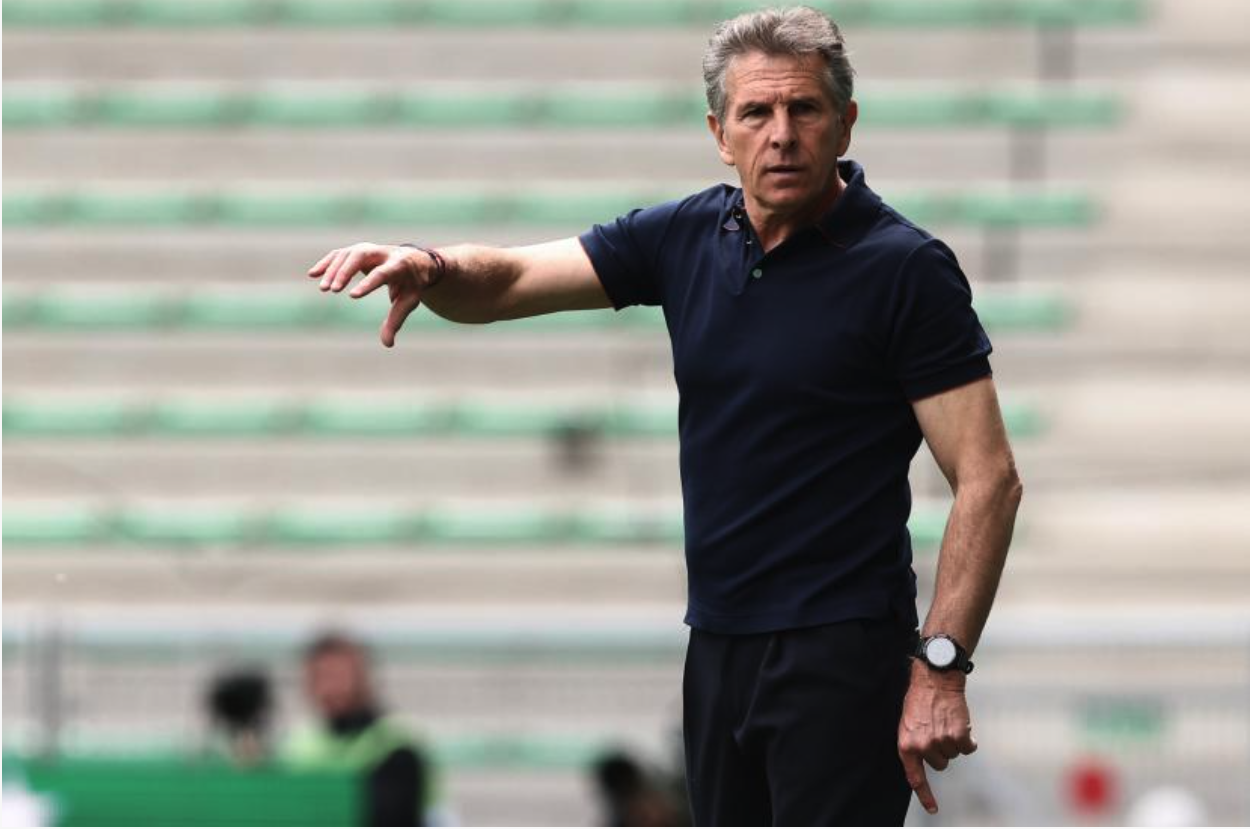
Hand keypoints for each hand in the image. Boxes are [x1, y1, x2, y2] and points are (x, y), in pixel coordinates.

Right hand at [306, 242, 431, 347]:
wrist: (414, 262)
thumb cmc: (411, 284)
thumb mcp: (408, 302)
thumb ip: (396, 320)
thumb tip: (388, 344)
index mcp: (399, 264)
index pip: (382, 273)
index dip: (367, 283)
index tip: (352, 296)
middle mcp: (381, 252)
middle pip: (360, 256)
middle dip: (345, 272)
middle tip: (333, 290)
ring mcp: (367, 249)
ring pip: (347, 254)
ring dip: (333, 270)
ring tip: (324, 289)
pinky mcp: (356, 250)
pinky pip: (339, 255)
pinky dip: (326, 263)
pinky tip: (312, 274)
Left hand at [897, 659, 977, 814]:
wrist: (935, 679)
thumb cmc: (919, 699)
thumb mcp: (907, 724)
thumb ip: (914, 744)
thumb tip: (922, 760)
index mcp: (906, 745)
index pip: (915, 777)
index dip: (925, 795)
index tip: (933, 808)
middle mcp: (923, 747)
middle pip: (940, 764)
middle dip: (941, 750)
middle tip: (937, 729)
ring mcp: (941, 742)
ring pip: (954, 755)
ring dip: (953, 741)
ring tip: (945, 722)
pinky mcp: (959, 736)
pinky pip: (968, 748)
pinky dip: (968, 738)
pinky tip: (960, 723)